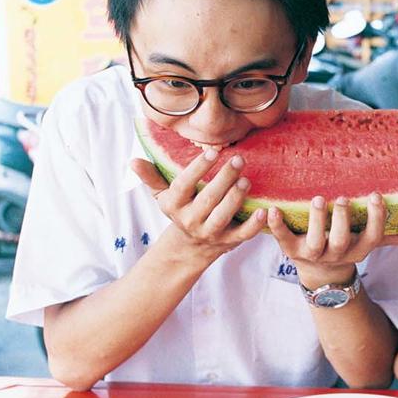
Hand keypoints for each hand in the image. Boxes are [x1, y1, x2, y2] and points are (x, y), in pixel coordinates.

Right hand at [131, 151, 265, 259]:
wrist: (189, 246)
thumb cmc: (180, 209)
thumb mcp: (163, 195)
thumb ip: (151, 177)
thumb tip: (133, 161)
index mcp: (174, 205)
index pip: (184, 185)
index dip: (198, 168)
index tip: (213, 151)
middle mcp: (191, 220)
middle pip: (208, 199)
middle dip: (223, 179)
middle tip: (238, 160)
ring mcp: (210, 233)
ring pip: (223, 216)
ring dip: (235, 198)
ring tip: (246, 180)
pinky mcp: (228, 242)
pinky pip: (242, 235)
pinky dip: (254, 225)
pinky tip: (263, 211)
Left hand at [267, 192, 397, 288]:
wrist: (320, 274)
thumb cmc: (347, 246)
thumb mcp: (367, 243)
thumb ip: (392, 234)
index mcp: (358, 250)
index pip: (372, 236)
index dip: (375, 218)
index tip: (375, 195)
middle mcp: (337, 254)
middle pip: (341, 241)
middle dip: (341, 220)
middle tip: (341, 198)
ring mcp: (313, 254)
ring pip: (315, 243)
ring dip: (316, 221)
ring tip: (317, 199)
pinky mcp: (291, 251)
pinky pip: (282, 239)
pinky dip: (276, 226)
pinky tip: (271, 210)